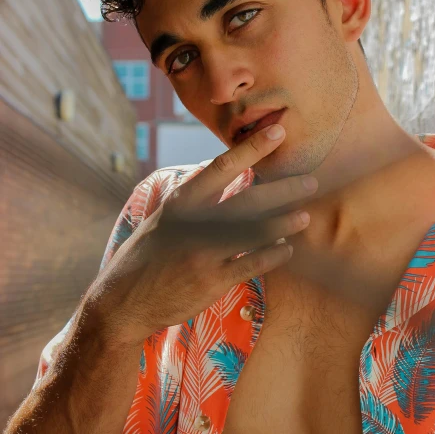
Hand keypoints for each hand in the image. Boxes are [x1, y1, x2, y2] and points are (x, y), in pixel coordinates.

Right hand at [85, 124, 317, 344]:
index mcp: (182, 202)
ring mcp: (204, 253)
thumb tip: (219, 164)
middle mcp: (194, 224)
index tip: (278, 131)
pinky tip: (287, 249)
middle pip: (248, 200)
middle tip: (311, 181)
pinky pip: (252, 264)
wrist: (123, 302)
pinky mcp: (211, 281)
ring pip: (255, 232)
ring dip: (283, 223)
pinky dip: (273, 255)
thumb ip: (194, 195)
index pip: (222, 166)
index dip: (253, 148)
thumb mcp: (164, 217)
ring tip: (305, 216)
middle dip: (283, 189)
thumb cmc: (148, 255)